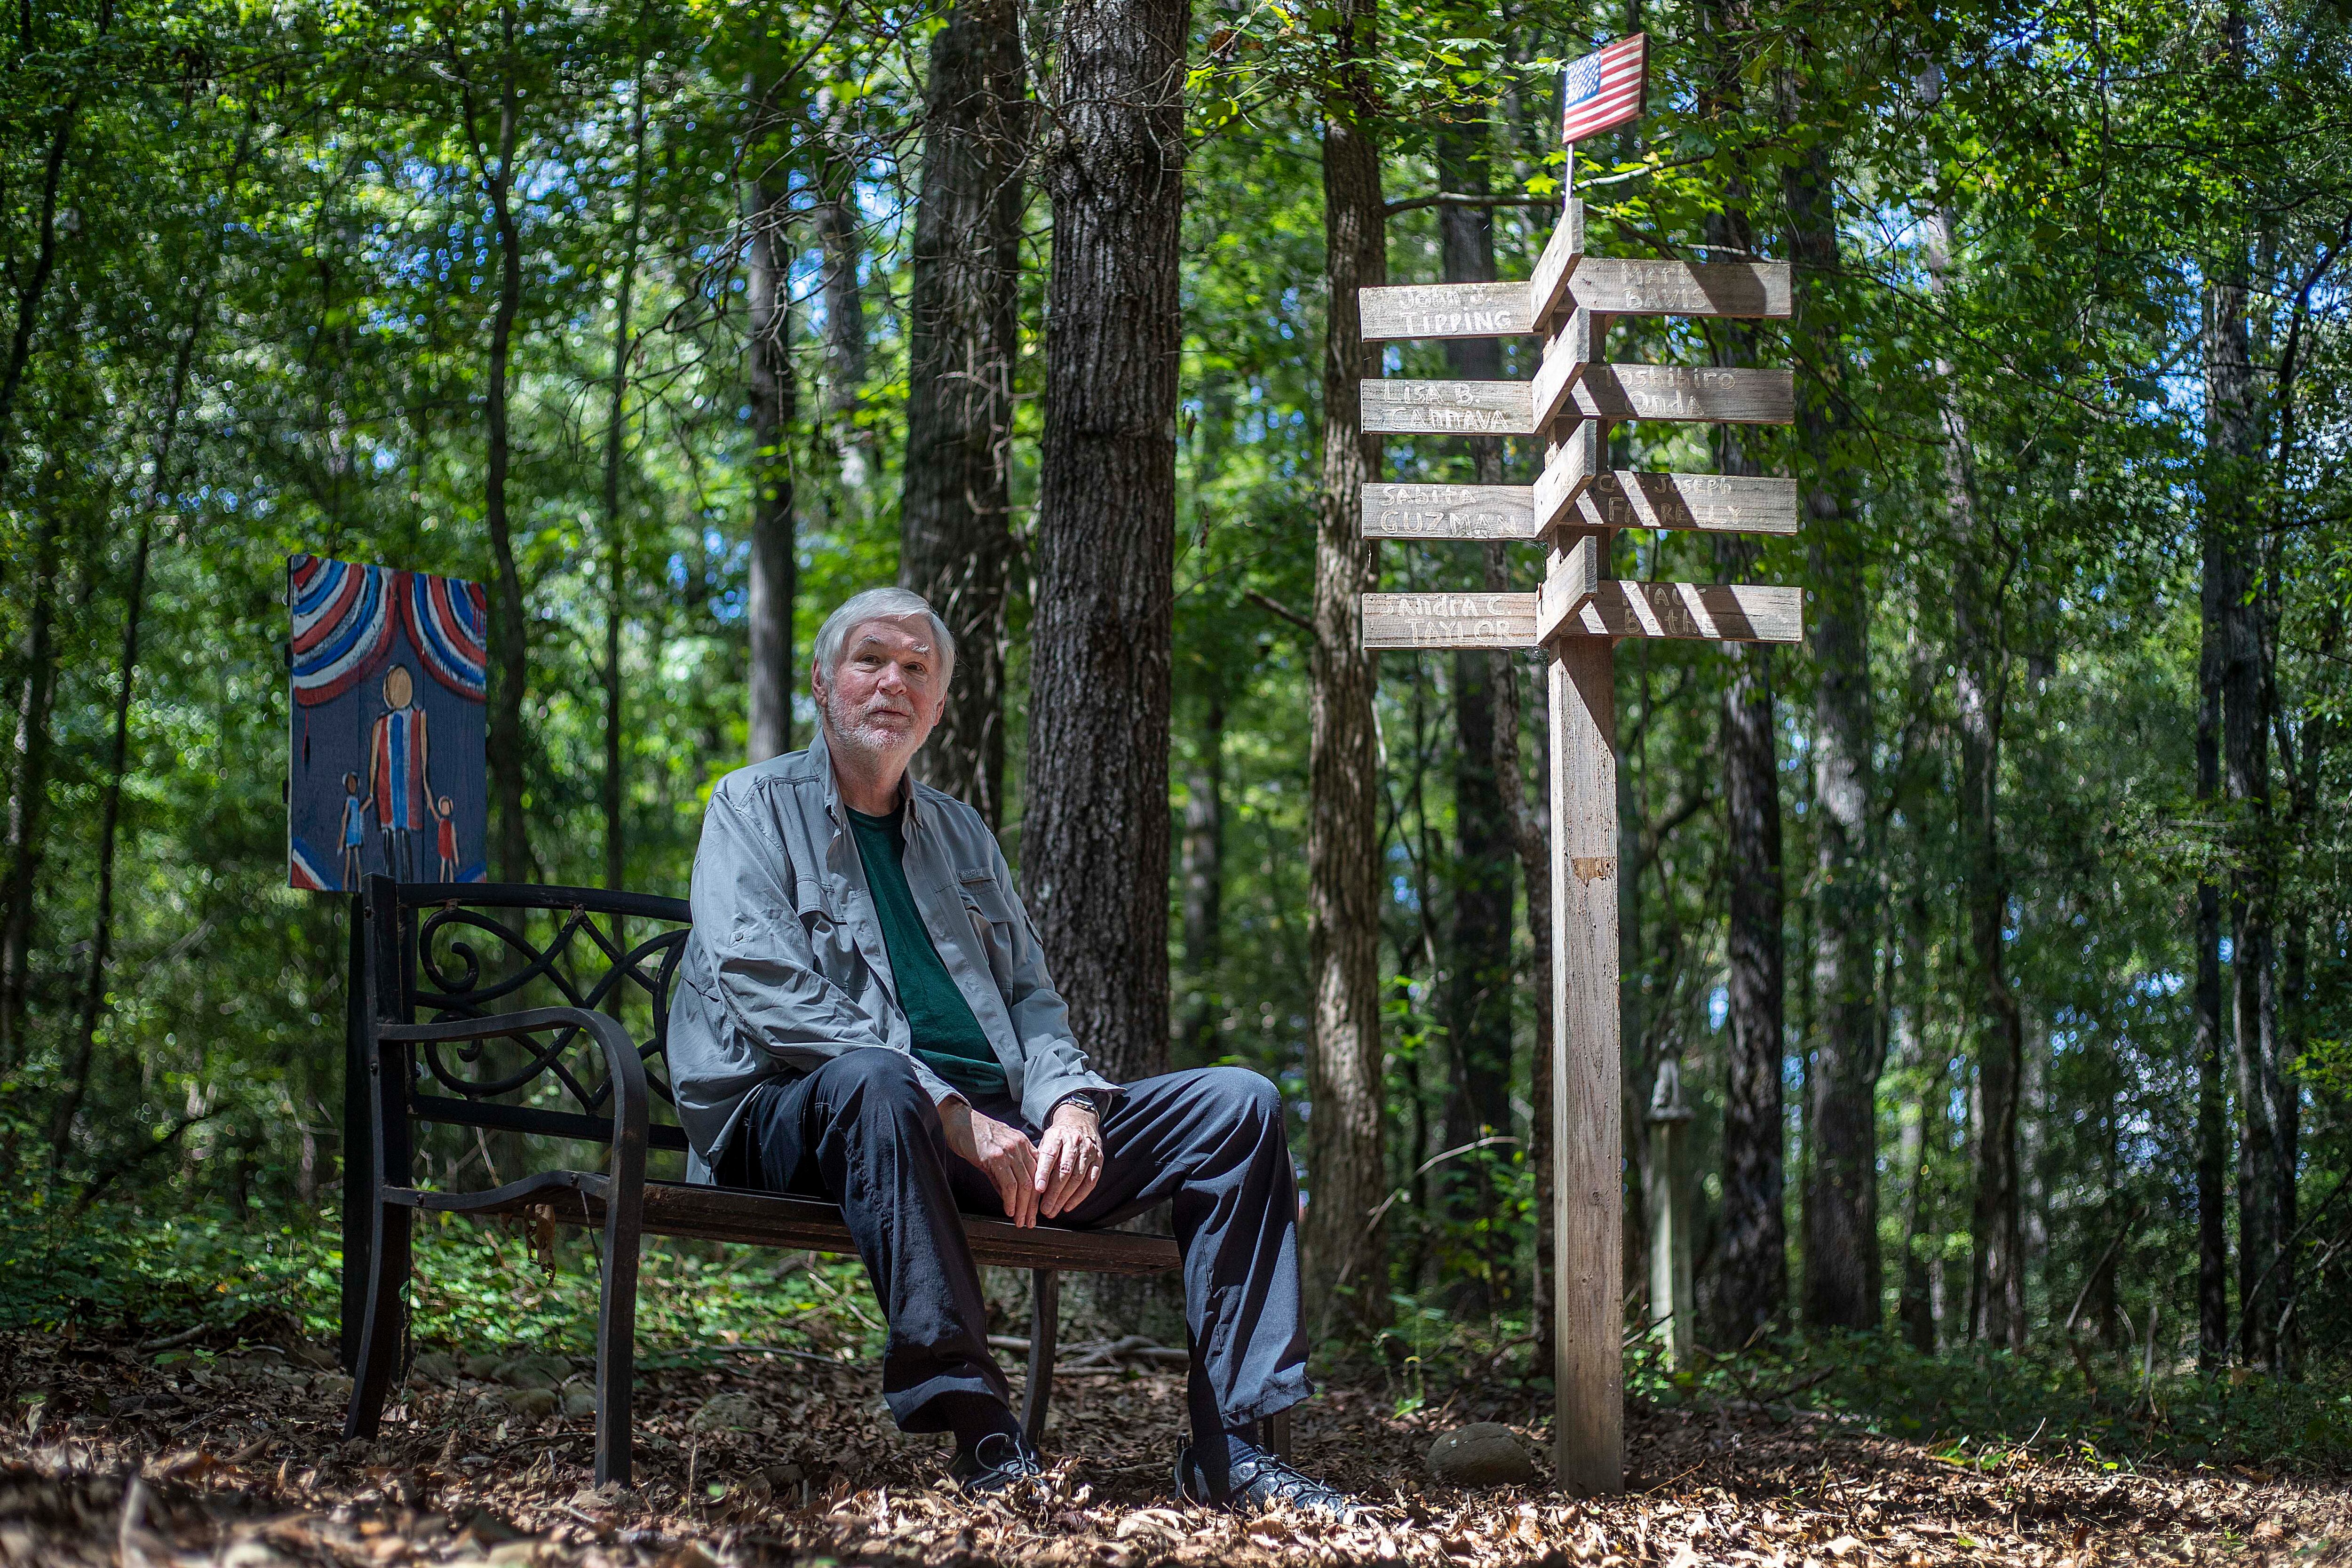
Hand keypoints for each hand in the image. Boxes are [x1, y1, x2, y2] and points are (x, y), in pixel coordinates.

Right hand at [940, 1101, 1041, 1226]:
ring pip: (1024, 1184)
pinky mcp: (996, 1156)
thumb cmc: (975, 1136)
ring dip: (1023, 1207)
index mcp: (1024, 1144)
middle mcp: (1020, 1146)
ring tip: (1020, 1220)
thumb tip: (1011, 1197)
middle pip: (1034, 1181)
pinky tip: (1009, 1210)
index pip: (1039, 1173)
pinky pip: (1009, 1183)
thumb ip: (1006, 1172)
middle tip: (1029, 1222)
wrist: (959, 1120)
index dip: (1038, 1195)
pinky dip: (1010, 1200)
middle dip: (1032, 1205)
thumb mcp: (997, 1152)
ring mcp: (1009, 1150)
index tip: (1035, 1211)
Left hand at [1035, 1100, 1103, 1218]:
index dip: (1043, 1173)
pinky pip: (1091, 1181)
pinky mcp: (1099, 1159)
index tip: (1037, 1189)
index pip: (1049, 1156)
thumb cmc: (1058, 1136)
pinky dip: (1080, 1196)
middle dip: (1054, 1193)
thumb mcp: (1045, 1140)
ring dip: (1065, 1198)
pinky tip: (1068, 1206)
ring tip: (1053, 1210)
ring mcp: (1089, 1151)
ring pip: (1078, 1178)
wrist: (1080, 1120)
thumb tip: (1028, 1183)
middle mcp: (1074, 1142)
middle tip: (1044, 1209)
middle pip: (1064, 1170)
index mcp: (1057, 1136)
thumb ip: (1039, 1159)